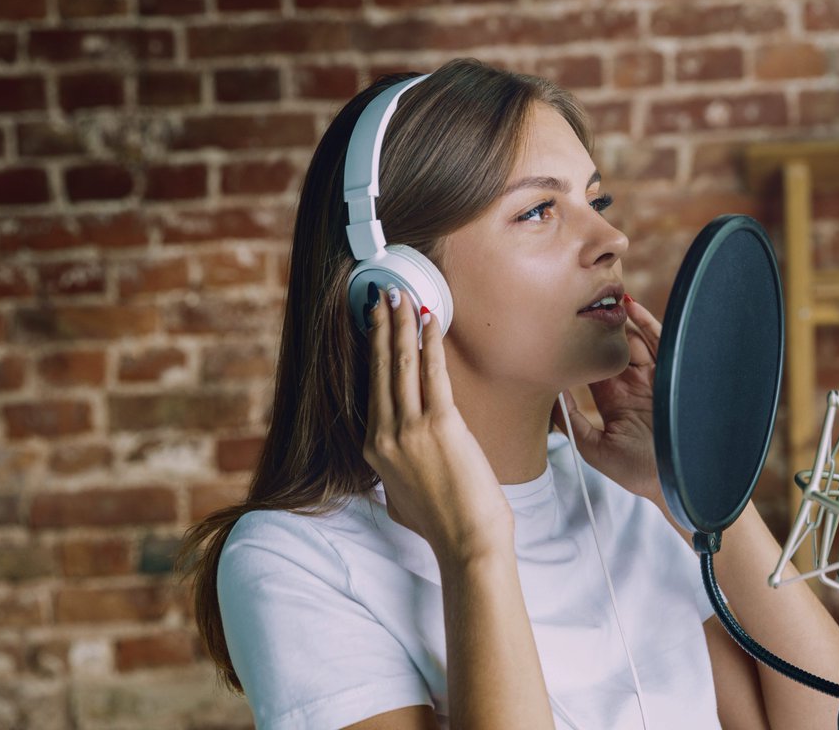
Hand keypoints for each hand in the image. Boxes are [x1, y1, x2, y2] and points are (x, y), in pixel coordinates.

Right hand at [363, 285, 513, 564]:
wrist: (467, 543)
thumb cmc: (443, 524)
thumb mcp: (401, 497)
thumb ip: (395, 472)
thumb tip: (399, 460)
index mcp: (373, 450)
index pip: (371, 388)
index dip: (372, 352)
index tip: (374, 325)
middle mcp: (384, 436)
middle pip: (380, 369)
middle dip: (381, 327)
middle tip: (380, 295)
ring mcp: (409, 430)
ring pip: (400, 364)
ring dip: (400, 325)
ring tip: (399, 295)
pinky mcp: (440, 426)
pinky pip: (432, 374)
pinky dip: (430, 343)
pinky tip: (428, 321)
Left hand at [551, 296, 667, 506]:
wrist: (676, 479)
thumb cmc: (637, 471)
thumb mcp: (593, 447)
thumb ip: (572, 420)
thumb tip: (550, 393)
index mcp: (615, 400)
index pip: (593, 366)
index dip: (580, 348)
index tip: (561, 329)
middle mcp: (634, 385)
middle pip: (614, 347)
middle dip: (599, 328)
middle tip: (581, 305)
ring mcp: (654, 377)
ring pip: (635, 340)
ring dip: (620, 320)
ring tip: (601, 299)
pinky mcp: (672, 374)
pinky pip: (660, 342)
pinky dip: (646, 322)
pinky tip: (630, 306)